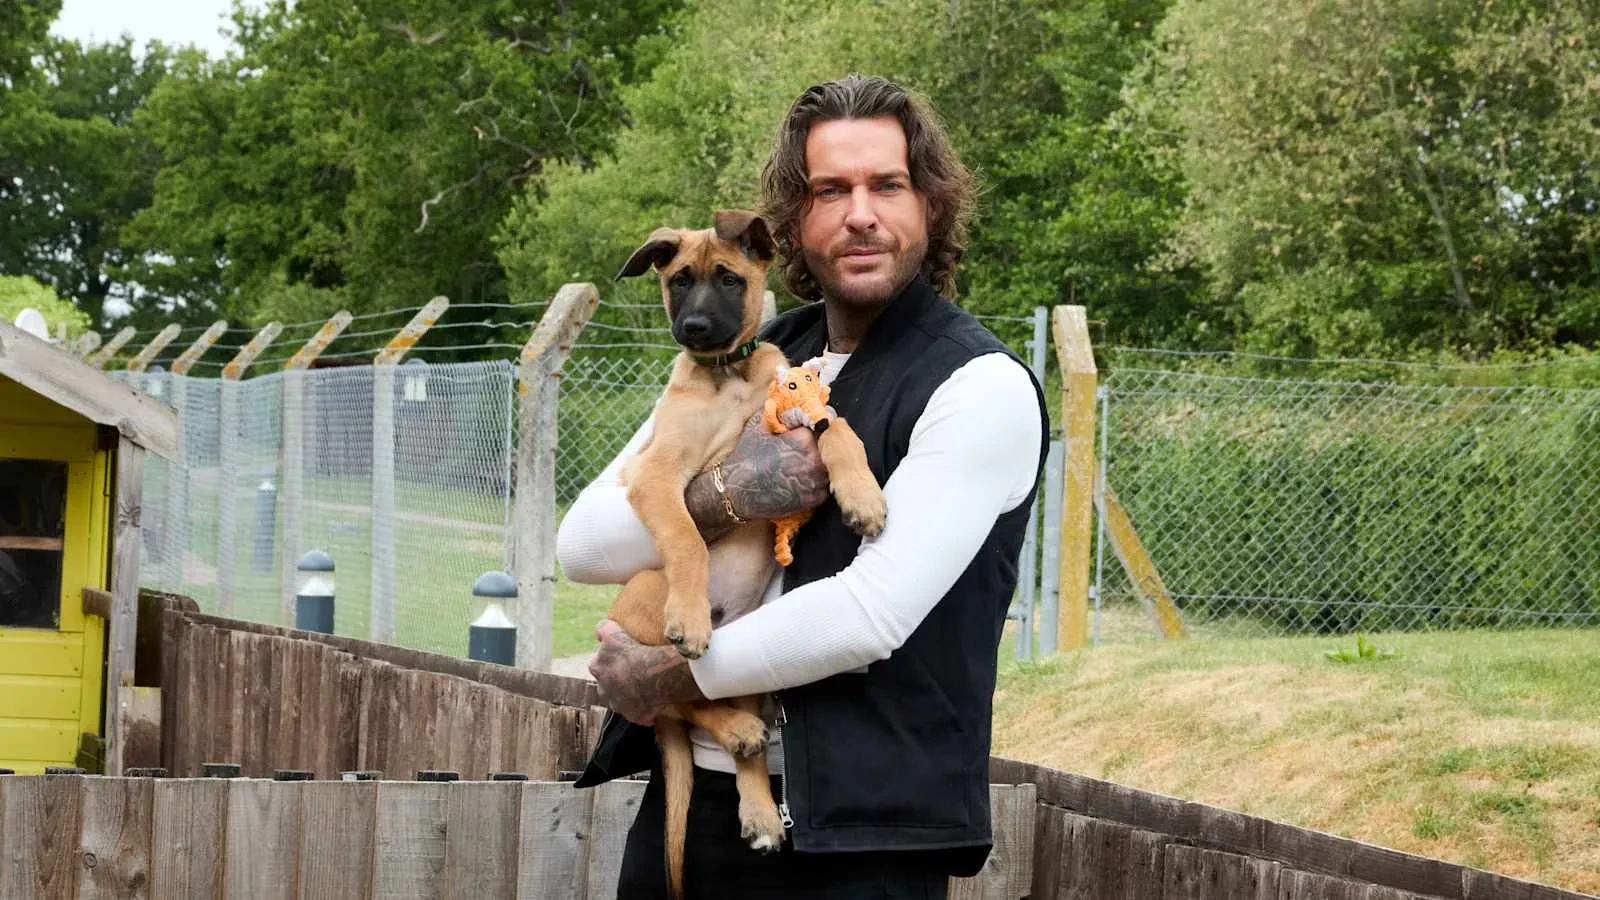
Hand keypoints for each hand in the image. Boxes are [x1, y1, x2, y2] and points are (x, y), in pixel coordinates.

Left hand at [588, 620, 704, 725]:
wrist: (653, 675)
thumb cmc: (635, 651)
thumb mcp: (613, 633)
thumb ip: (603, 629)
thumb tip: (599, 631)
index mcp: (598, 666)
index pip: (598, 662)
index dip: (610, 659)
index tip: (621, 657)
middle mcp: (604, 687)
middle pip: (607, 683)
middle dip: (617, 679)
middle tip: (635, 672)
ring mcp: (619, 704)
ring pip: (622, 700)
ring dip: (630, 696)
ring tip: (646, 689)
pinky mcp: (635, 715)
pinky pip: (641, 716)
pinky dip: (647, 712)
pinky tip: (657, 705)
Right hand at [687, 414, 829, 531]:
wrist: (738, 493)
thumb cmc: (746, 458)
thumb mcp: (760, 429)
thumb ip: (778, 415)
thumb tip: (784, 402)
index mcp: (804, 440)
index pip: (824, 425)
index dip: (819, 425)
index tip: (815, 427)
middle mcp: (814, 460)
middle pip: (831, 447)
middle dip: (823, 444)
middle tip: (810, 446)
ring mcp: (816, 481)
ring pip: (831, 466)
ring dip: (823, 463)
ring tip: (807, 463)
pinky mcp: (815, 498)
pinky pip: (826, 485)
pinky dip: (819, 481)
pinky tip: (804, 479)